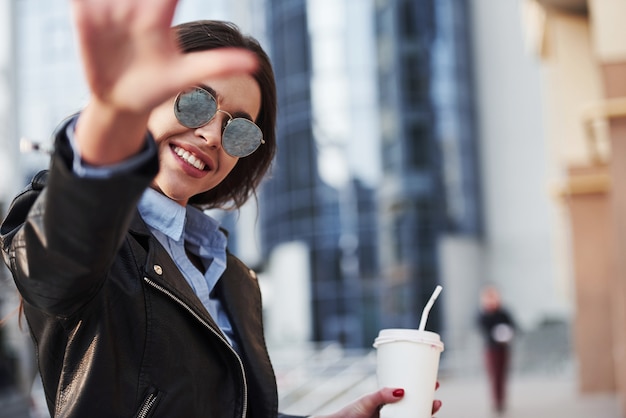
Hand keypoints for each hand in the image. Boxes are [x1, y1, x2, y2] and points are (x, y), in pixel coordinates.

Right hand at [69, 0, 256, 163]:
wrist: (124, 100)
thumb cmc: (159, 85)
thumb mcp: (187, 75)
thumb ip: (218, 64)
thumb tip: (255, 63)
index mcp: (158, 18)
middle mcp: (135, 10)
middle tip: (145, 2)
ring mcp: (110, 13)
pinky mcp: (86, 19)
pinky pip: (82, 0)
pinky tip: (87, 0)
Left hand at [313, 382, 441, 417]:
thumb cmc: (351, 412)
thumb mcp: (367, 400)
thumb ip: (382, 395)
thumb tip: (402, 391)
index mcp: (388, 400)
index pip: (408, 393)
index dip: (422, 387)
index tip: (434, 382)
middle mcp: (393, 410)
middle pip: (415, 405)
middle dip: (429, 401)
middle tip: (436, 396)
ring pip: (414, 415)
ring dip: (426, 412)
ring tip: (434, 407)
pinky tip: (423, 417)